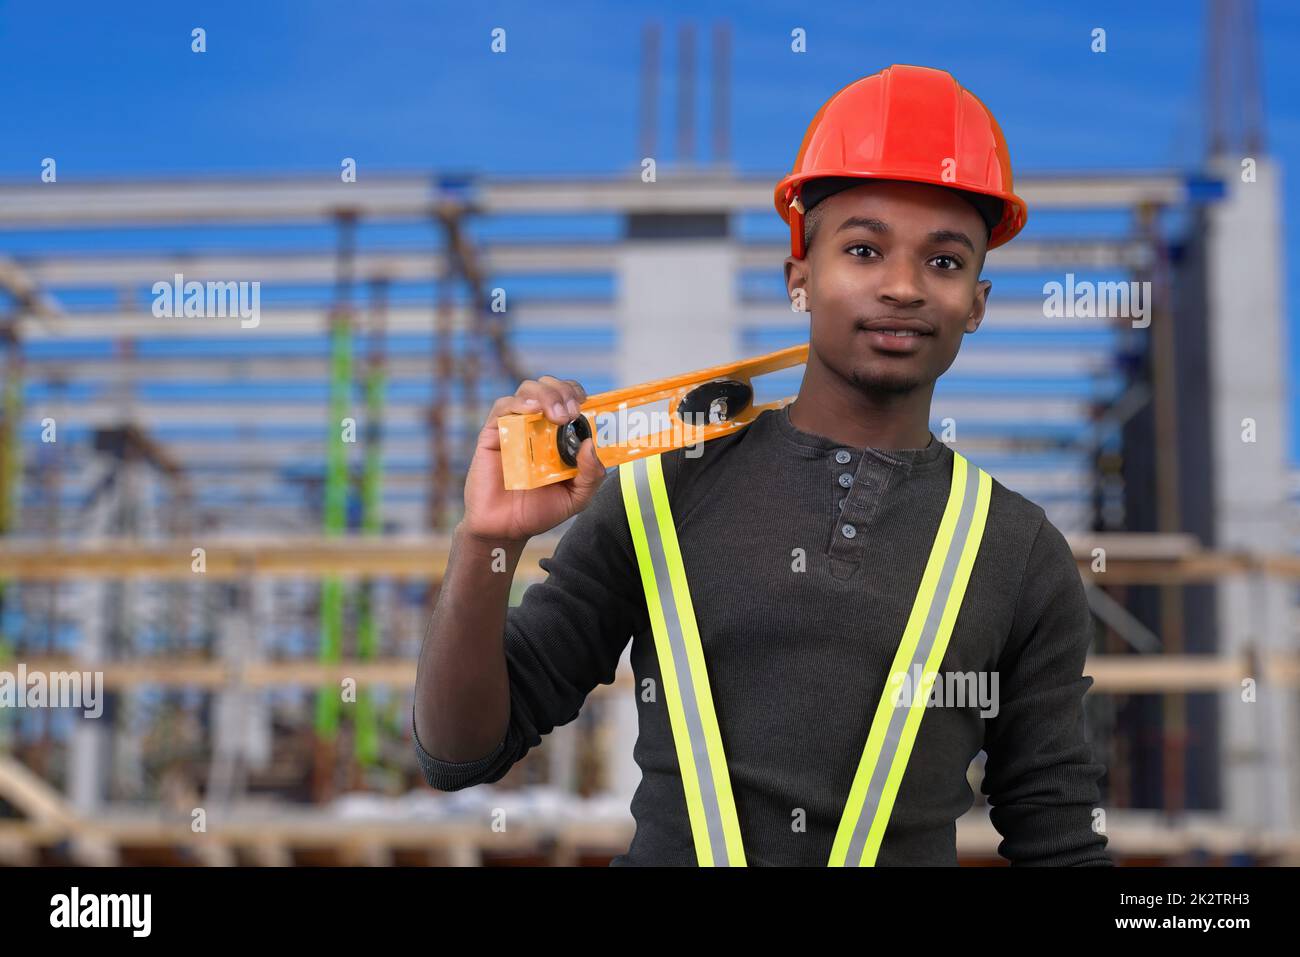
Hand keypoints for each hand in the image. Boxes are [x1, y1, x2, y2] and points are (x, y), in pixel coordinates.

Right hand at [461, 376, 604, 543]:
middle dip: (562, 391)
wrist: (505, 530)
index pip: (568, 398)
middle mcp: (537, 426)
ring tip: (555, 415)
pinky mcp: (493, 435)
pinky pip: (502, 408)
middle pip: (549, 387)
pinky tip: (529, 412)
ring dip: (545, 395)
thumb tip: (592, 445)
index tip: (584, 403)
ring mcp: (515, 428)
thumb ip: (591, 475)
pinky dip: (517, 403)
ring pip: (527, 390)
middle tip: (570, 412)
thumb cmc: (539, 512)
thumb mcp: (576, 497)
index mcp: (558, 434)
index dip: (576, 392)